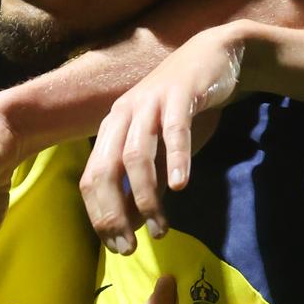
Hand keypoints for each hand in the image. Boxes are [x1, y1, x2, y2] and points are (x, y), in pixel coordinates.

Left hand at [82, 24, 249, 253]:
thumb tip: (134, 222)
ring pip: (136, 155)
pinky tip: (180, 186)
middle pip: (104, 170)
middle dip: (113, 213)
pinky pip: (174, 131)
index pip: (91, 179)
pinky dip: (176, 159)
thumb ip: (144, 181)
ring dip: (145, 196)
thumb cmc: (182, 108)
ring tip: (159, 227)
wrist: (213, 57)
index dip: (100, 216)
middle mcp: (122, 116)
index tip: (118, 247)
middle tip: (130, 246)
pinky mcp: (179, 95)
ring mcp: (149, 103)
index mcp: (111, 129)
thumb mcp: (158, 147)